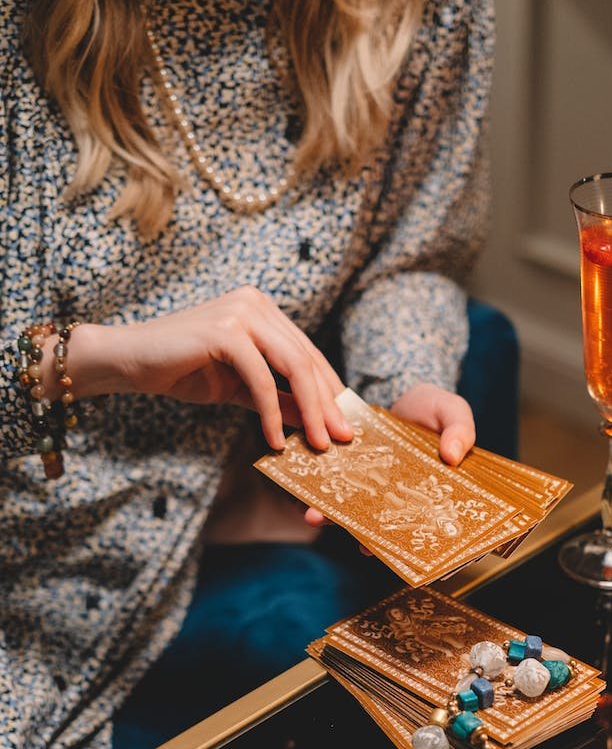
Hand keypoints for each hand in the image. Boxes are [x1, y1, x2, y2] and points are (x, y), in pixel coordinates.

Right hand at [67, 287, 352, 451]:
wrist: (129, 360)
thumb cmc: (182, 371)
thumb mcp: (240, 388)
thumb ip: (277, 398)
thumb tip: (316, 423)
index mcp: (263, 311)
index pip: (307, 353)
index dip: (329, 390)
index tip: (345, 424)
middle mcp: (256, 304)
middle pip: (306, 359)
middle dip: (327, 404)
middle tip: (342, 439)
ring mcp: (241, 312)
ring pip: (293, 366)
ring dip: (310, 410)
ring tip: (318, 444)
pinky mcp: (225, 330)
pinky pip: (261, 378)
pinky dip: (271, 412)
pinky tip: (274, 440)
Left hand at [304, 382, 475, 528]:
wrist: (403, 392)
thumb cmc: (435, 409)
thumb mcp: (453, 413)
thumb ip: (460, 431)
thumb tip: (453, 456)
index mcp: (428, 492)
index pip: (424, 522)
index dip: (414, 541)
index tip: (411, 550)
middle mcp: (397, 496)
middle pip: (384, 523)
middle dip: (370, 538)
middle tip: (360, 545)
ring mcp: (372, 486)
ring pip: (353, 507)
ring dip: (334, 516)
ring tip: (316, 517)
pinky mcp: (350, 469)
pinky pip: (335, 483)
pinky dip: (320, 487)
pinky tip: (305, 489)